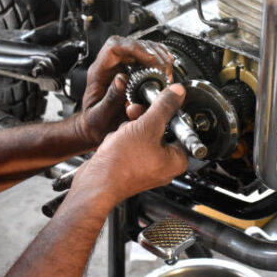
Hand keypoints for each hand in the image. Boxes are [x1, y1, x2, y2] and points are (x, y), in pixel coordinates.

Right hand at [71, 84, 188, 207]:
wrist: (95, 182)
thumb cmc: (122, 165)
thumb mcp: (146, 127)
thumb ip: (164, 107)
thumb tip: (177, 93)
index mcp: (177, 160)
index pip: (181, 129)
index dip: (168, 114)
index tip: (159, 105)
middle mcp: (165, 166)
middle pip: (161, 131)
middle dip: (144, 121)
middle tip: (135, 116)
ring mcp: (148, 168)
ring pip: (144, 136)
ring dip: (131, 129)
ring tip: (122, 134)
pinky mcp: (132, 168)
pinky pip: (131, 146)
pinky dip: (122, 140)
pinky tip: (115, 142)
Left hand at [75, 36, 173, 145]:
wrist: (96, 130)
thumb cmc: (95, 125)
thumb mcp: (100, 117)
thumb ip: (109, 100)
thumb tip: (122, 79)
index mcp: (99, 72)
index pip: (115, 46)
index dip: (135, 48)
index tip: (151, 59)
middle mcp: (111, 66)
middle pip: (133, 44)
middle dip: (152, 53)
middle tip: (164, 70)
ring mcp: (123, 68)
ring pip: (142, 49)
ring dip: (158, 57)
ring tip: (167, 72)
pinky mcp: (134, 73)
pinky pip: (149, 60)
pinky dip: (160, 63)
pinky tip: (167, 71)